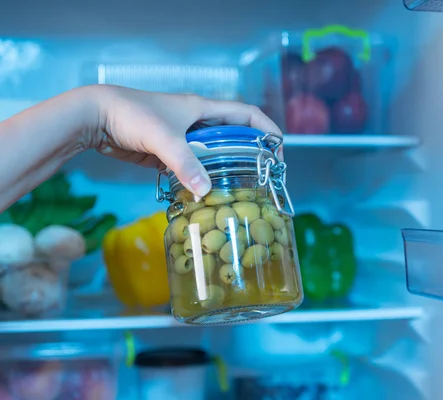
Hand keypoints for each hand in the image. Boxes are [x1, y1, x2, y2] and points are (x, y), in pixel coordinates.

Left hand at [85, 85, 282, 196]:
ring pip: (214, 152)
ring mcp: (182, 137)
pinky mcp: (168, 152)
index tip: (278, 152)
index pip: (247, 115)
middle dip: (251, 153)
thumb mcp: (162, 138)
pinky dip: (203, 176)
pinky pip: (193, 164)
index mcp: (203, 108)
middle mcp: (197, 121)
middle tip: (262, 178)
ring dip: (226, 167)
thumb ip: (185, 163)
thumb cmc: (132, 115)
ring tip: (239, 189)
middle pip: (234, 135)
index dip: (267, 130)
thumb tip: (206, 192)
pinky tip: (206, 193)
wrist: (95, 116)